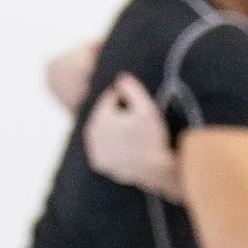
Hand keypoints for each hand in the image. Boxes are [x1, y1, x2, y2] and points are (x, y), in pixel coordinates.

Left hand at [83, 71, 182, 197]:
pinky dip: (113, 147)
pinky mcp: (100, 164)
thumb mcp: (146, 108)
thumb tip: (121, 77)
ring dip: (115, 130)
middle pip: (105, 116)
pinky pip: (106, 149)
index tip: (138, 104)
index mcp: (100, 117)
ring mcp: (95, 150)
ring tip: (134, 134)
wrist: (155, 170)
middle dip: (118, 115)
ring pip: (105, 133)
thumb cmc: (151, 138)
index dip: (125, 99)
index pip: (109, 99)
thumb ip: (132, 89)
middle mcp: (92, 134)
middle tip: (137, 120)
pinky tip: (128, 147)